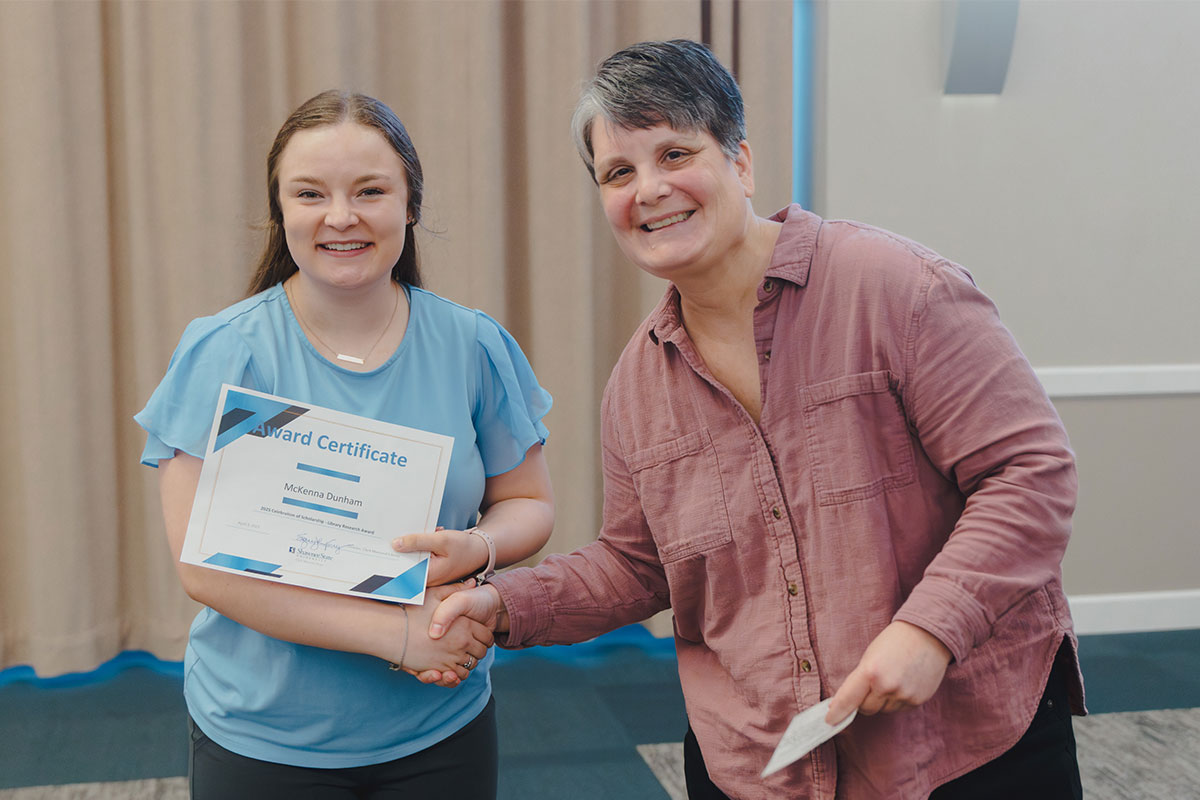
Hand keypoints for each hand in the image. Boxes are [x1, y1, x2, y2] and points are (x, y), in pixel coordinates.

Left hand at [393, 528, 488, 585]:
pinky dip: (421, 546)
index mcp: (428, 575)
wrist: (482, 551)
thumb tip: (395, 544)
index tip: (377, 555)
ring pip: (411, 561)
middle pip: (404, 566)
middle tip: (393, 536)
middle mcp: (427, 579)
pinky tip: (432, 535)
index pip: (400, 574)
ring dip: (413, 546)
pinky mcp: (432, 568)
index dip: (388, 564)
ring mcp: (429, 574)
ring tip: (425, 534)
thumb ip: (418, 541)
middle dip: (400, 551)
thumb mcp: (441, 539)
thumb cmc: (465, 547)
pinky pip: (419, 558)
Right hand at [397, 583, 492, 687]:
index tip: (478, 636)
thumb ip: (456, 590)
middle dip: (478, 651)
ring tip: (460, 657)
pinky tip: (450, 667)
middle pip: (481, 653)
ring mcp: (450, 658)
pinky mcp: (438, 670)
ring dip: (468, 664)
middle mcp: (460, 643)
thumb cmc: (412, 610)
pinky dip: (456, 675)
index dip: (485, 637)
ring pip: (470, 666)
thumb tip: (471, 583)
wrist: (390, 630)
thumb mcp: (436, 594)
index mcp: (464, 625)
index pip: (487, 636)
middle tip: (470, 647)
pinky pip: (456, 677)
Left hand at [826, 621, 951, 725]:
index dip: (837, 712)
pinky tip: (905, 681)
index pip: (848, 699)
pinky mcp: (917, 701)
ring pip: (883, 709)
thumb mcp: (869, 656)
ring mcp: (904, 695)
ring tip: (893, 676)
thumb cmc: (894, 642)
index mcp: (870, 671)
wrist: (927, 635)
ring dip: (883, 699)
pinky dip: (898, 699)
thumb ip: (858, 680)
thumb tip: (844, 703)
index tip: (830, 721)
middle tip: (873, 682)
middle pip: (866, 708)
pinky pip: (900, 708)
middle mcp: (887, 686)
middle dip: (864, 700)